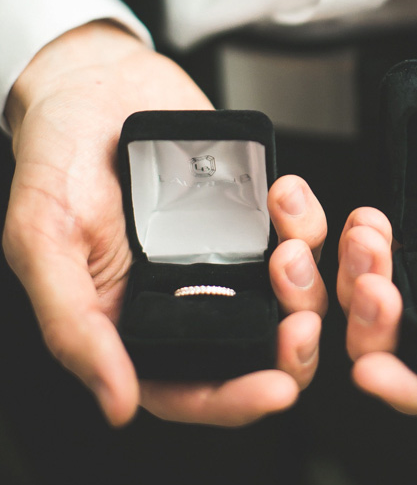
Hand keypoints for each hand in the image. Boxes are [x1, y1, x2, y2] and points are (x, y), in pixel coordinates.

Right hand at [3, 21, 327, 426]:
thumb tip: (117, 404)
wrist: (91, 80)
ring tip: (291, 237)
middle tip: (300, 322)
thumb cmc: (54, 159)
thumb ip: (74, 323)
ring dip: (304, 276)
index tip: (275, 390)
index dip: (235, 400)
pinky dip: (305, 218)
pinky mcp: (247, 207)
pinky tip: (287, 193)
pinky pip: (296, 228)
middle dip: (289, 345)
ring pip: (287, 291)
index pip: (192, 386)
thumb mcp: (42, 239)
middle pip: (254, 347)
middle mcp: (183, 292)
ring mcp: (221, 249)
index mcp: (131, 319)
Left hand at [337, 92, 416, 427]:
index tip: (371, 373)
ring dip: (363, 279)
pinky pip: (390, 249)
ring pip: (390, 298)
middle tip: (369, 289)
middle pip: (413, 347)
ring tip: (366, 240)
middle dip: (376, 328)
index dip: (416, 390)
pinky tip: (368, 221)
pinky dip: (370, 242)